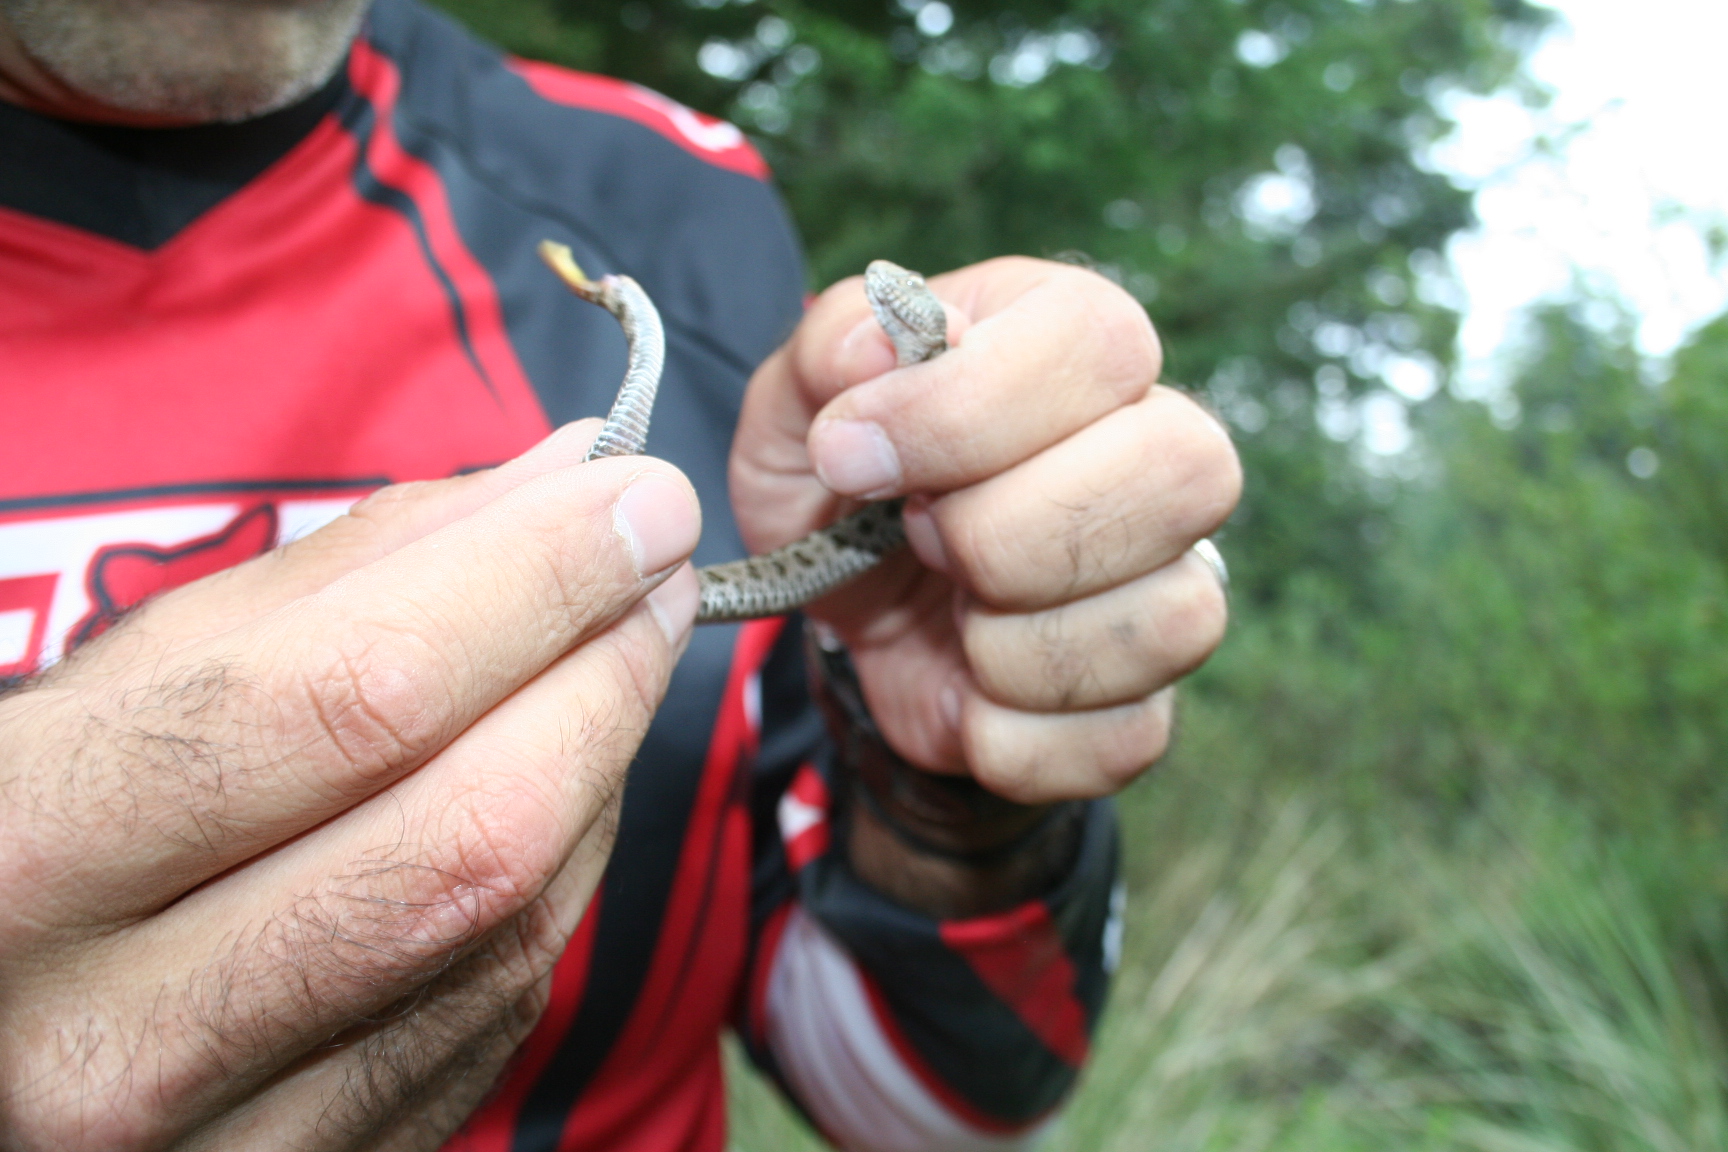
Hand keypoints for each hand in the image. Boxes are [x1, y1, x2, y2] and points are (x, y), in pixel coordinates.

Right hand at [0, 422, 700, 1150]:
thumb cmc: (25, 829)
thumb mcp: (122, 679)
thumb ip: (341, 576)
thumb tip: (559, 481)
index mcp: (22, 857)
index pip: (357, 696)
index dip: (537, 582)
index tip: (641, 497)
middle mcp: (114, 1042)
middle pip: (473, 830)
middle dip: (606, 670)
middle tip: (661, 568)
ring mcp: (220, 1145)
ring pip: (510, 928)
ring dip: (602, 765)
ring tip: (620, 652)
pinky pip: (498, 1010)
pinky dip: (561, 875)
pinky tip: (564, 787)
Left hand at [731, 257, 1239, 803]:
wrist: (851, 609)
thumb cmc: (843, 484)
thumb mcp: (797, 404)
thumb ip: (828, 351)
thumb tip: (881, 346)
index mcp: (1079, 345)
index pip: (1100, 342)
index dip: (965, 411)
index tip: (852, 456)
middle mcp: (1161, 449)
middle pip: (1182, 471)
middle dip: (1003, 533)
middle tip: (914, 536)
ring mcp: (1175, 581)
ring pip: (1170, 621)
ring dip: (1005, 646)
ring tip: (948, 616)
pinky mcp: (1151, 700)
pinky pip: (1124, 738)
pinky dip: (1007, 737)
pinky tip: (965, 691)